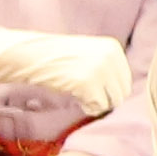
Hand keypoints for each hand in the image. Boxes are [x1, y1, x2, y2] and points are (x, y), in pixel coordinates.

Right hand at [0, 29, 131, 114]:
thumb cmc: (58, 59)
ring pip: (112, 102)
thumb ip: (108, 69)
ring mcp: (100, 69)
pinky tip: (75, 97)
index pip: (126, 81)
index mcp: (113, 48)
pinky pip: (97, 107)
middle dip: (105, 99)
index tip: (93, 90)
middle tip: (85, 96)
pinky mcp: (88, 83)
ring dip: (97, 104)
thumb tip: (123, 95)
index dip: (110, 91)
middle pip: (122, 93)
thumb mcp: (89, 55)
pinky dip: (87, 107)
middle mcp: (111, 56)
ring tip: (79, 95)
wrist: (30, 55)